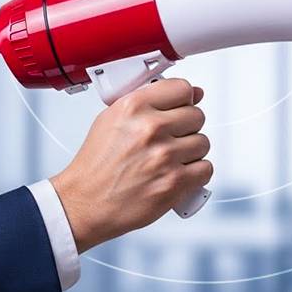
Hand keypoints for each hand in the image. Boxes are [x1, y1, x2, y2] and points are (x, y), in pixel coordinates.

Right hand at [50, 78, 211, 252]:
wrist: (86, 202)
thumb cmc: (97, 165)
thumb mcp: (112, 119)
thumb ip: (150, 102)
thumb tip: (194, 93)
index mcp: (133, 107)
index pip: (182, 88)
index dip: (184, 100)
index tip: (179, 109)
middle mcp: (150, 128)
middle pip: (197, 116)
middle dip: (187, 127)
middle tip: (170, 139)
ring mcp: (164, 156)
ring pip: (203, 143)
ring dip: (191, 152)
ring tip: (170, 159)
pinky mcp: (174, 182)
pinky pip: (205, 169)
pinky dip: (195, 173)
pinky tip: (177, 173)